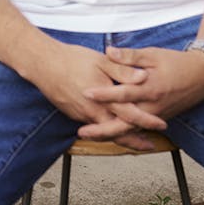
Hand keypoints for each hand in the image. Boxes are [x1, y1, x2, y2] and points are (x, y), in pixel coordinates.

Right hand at [22, 41, 167, 149]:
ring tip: (133, 138)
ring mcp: (81, 114)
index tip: (162, 125)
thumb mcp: (101, 60)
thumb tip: (144, 77)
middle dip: (134, 140)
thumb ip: (123, 70)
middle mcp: (92, 110)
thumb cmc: (71, 59)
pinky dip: (103, 128)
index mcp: (103, 97)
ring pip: (103, 130)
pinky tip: (108, 124)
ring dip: (119, 135)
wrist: (42, 63)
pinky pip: (91, 125)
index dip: (147, 121)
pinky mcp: (72, 113)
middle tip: (149, 145)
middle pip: (118, 132)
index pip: (130, 114)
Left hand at [78, 46, 203, 139]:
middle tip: (82, 132)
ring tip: (91, 136)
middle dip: (103, 130)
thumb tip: (108, 51)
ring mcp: (156, 115)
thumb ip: (130, 56)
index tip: (86, 93)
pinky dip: (125, 134)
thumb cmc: (176, 62)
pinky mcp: (159, 118)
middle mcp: (153, 106)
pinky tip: (109, 136)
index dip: (105, 94)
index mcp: (150, 87)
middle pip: (125, 123)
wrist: (203, 75)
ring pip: (131, 130)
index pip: (124, 93)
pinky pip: (139, 129)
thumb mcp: (152, 55)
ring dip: (111, 135)